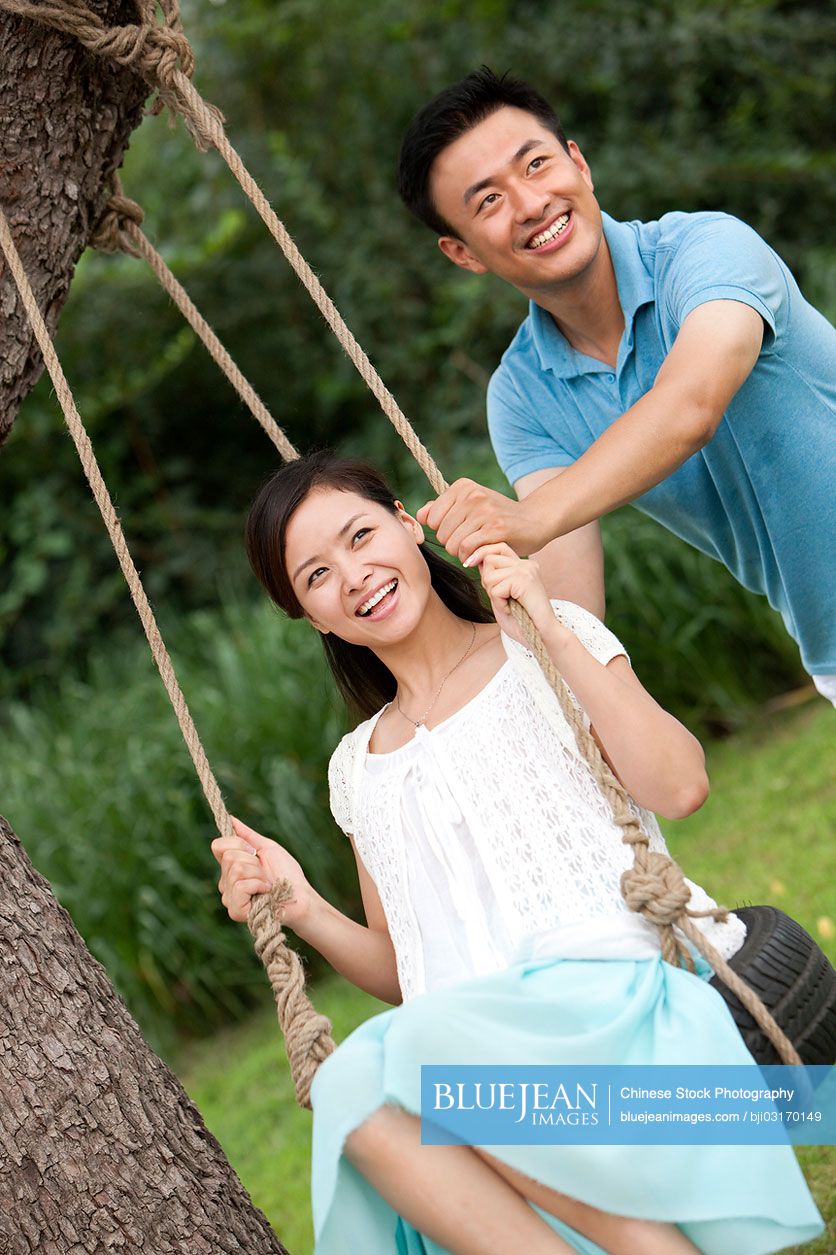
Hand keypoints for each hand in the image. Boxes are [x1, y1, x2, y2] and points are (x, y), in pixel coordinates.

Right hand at [211, 816, 313, 928]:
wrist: (301, 896)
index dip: (236, 843)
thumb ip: (247, 835)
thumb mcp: (267, 848)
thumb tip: (231, 818)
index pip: (217, 846)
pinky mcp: (235, 911)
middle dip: (253, 860)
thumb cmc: (287, 874)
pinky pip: (240, 885)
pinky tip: (266, 892)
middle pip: (229, 856)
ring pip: (236, 869)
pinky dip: (258, 885)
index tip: (254, 851)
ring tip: (267, 884)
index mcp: (231, 868)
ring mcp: (229, 898)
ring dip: (258, 873)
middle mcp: (226, 883)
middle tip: (265, 872)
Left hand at [415, 479, 545, 563]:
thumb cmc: (498, 517)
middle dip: (452, 543)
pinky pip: (466, 549)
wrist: (535, 520)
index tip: (458, 530)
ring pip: (452, 543)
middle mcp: (472, 495)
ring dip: (461, 553)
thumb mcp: (471, 506)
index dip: (442, 530)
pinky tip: (479, 555)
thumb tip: (420, 515)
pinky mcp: (495, 528)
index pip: (431, 517)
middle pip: (441, 532)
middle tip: (470, 541)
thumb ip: (443, 509)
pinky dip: (469, 557)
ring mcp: (484, 510)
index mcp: (463, 486)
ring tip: (475, 548)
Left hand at [470, 542, 563, 647]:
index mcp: (523, 566)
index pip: (499, 547)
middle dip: (487, 582)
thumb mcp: (501, 595)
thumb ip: (493, 578)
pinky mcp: (524, 581)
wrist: (541, 636)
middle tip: (501, 598)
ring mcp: (526, 571)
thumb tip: (477, 561)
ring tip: (508, 605)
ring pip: (490, 576)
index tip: (469, 564)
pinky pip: (496, 589)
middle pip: (489, 559)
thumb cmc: (522, 621)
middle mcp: (526, 564)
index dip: (482, 553)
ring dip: (494, 595)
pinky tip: (511, 610)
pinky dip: (499, 604)